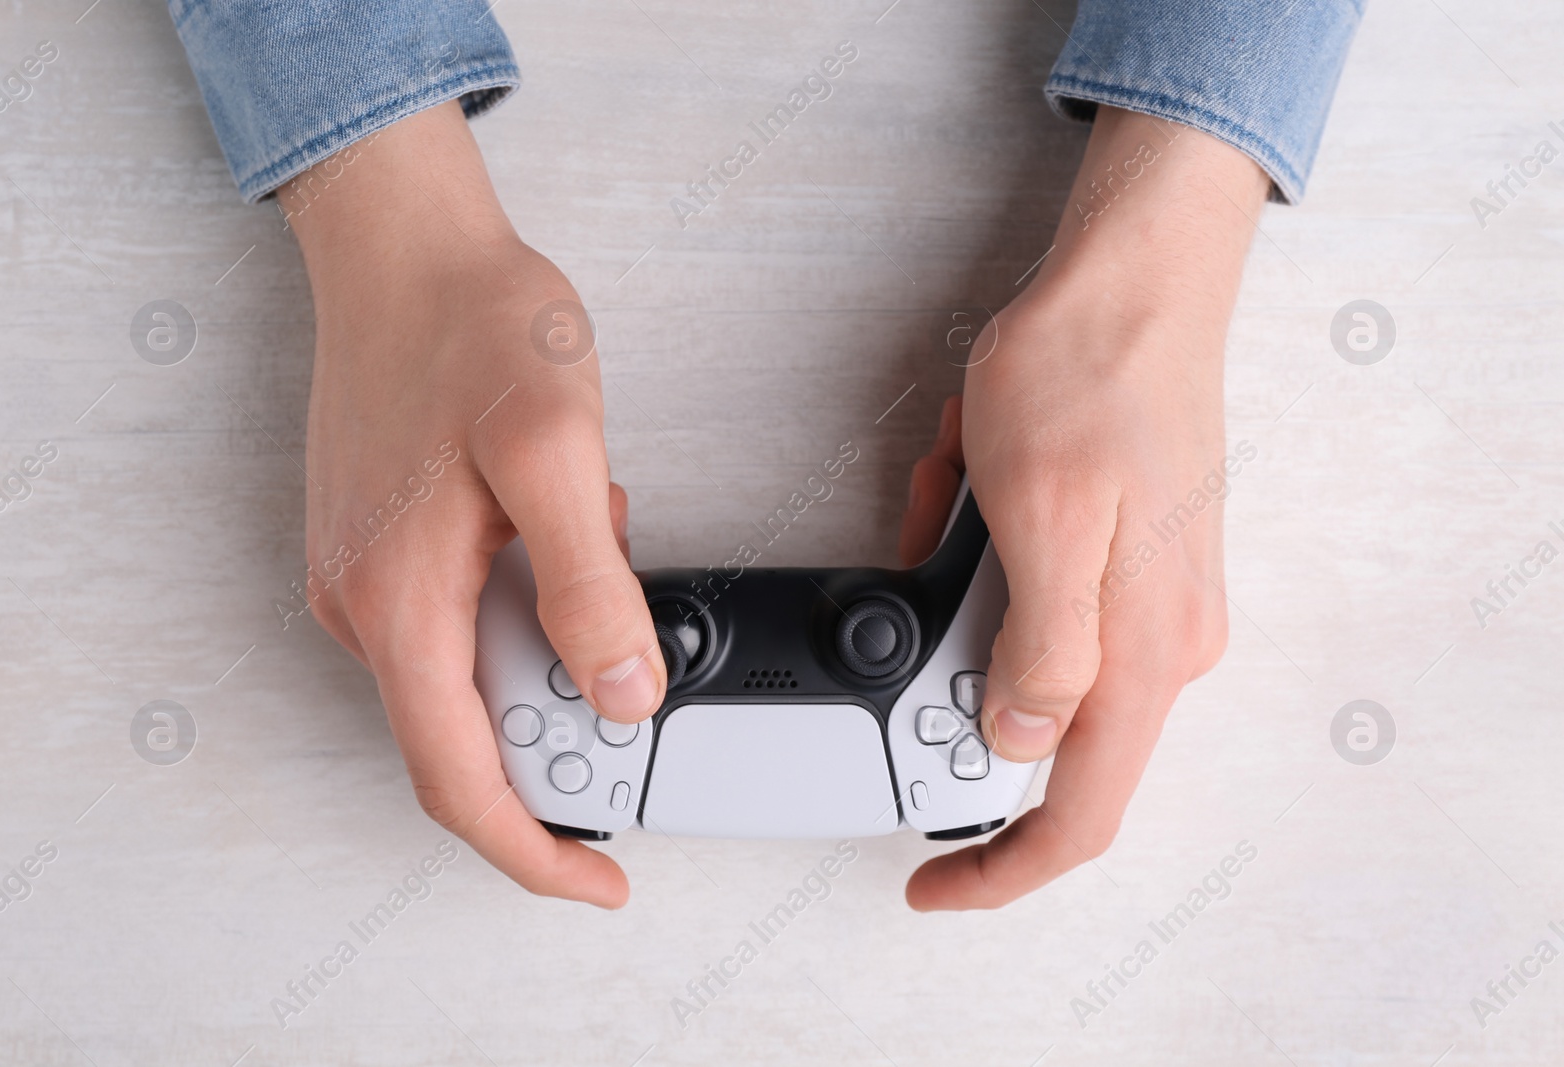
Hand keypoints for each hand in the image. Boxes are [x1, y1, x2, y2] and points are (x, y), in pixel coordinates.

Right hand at [280, 102, 664, 907]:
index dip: (532, 851)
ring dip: (550, 653)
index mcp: (401, 604)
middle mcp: (366, 606)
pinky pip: (460, 621)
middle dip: (563, 735)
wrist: (405, 245)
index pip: (459, 781)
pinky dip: (526, 608)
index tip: (598, 879)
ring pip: (467, 678)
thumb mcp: (554, 448)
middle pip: (464, 741)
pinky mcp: (382, 545)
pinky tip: (565, 530)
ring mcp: (366, 577)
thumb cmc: (470, 327)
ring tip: (603, 554)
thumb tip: (622, 691)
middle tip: (636, 675)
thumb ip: (588, 581)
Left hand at [902, 107, 1268, 909]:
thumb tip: (1023, 746)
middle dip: (953, 653)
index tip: (934, 882)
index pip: (1080, 812)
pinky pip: (1026, 584)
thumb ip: (1043, 652)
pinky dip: (978, 544)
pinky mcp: (1122, 556)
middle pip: (1035, 719)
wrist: (1136, 276)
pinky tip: (975, 472)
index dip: (1001, 868)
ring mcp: (1144, 597)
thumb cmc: (1091, 376)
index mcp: (1146, 650)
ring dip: (963, 581)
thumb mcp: (1043, 519)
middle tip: (930, 555)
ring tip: (960, 481)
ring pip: (1017, 640)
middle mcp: (1158, 640)